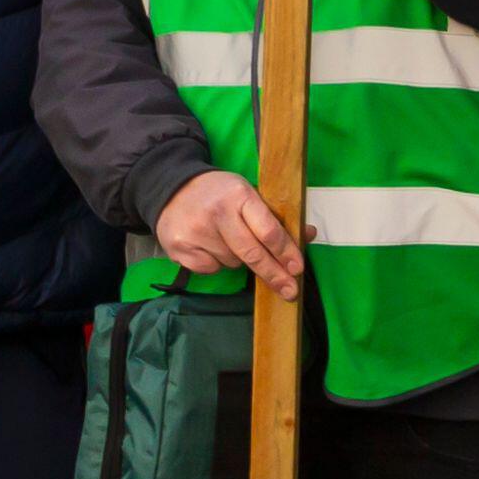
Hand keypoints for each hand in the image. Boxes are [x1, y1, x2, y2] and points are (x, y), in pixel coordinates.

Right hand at [155, 169, 301, 290]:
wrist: (171, 188)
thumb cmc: (219, 193)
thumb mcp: (248, 194)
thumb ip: (276, 216)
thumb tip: (308, 235)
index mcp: (238, 195)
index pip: (268, 231)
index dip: (286, 253)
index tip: (297, 269)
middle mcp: (217, 213)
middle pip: (253, 254)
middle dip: (274, 274)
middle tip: (289, 291)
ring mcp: (196, 232)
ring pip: (233, 263)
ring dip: (238, 259)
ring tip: (227, 240)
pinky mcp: (179, 247)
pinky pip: (211, 269)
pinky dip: (216, 263)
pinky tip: (209, 245)